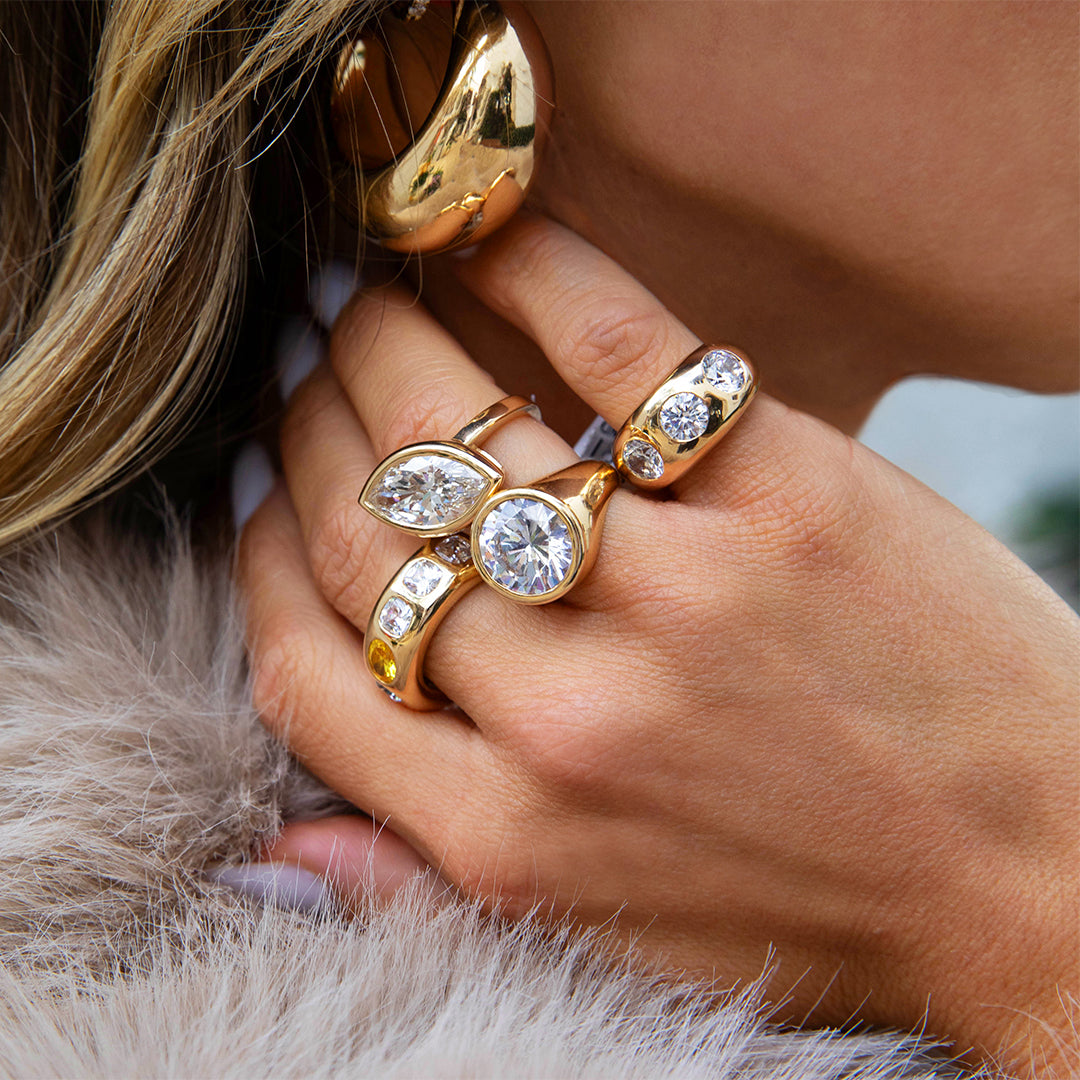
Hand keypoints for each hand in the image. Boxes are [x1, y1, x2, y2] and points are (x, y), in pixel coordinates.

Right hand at [238, 215, 1078, 1075]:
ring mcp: (680, 596)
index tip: (256, 484)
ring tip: (353, 301)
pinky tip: (482, 237)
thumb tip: (272, 848)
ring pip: (460, 433)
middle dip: (302, 425)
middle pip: (363, 532)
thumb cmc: (809, 905)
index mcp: (506, 836)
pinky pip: (621, 349)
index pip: (303, 668)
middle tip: (293, 365)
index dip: (251, 557)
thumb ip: (423, 884)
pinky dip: (533, 273)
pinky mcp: (789, 498)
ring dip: (378, 343)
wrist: (1031, 877)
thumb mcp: (593, 940)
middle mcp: (569, 717)